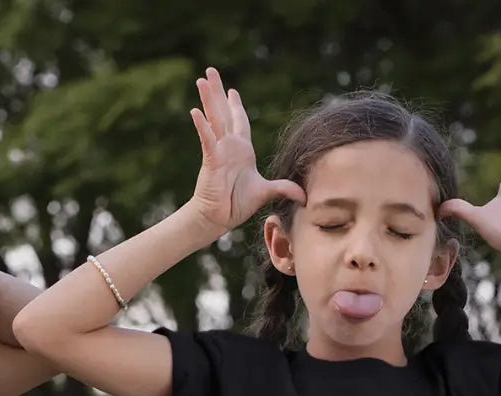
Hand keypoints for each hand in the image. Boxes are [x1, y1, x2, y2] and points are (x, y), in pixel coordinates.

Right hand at [187, 68, 304, 237]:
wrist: (219, 218)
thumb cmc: (237, 205)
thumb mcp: (266, 192)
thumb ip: (284, 188)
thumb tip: (305, 196)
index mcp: (241, 150)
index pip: (238, 121)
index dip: (235, 105)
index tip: (231, 91)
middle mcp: (229, 146)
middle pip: (223, 112)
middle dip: (218, 91)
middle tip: (211, 71)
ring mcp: (218, 151)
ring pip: (213, 119)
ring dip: (208, 99)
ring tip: (201, 80)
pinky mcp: (211, 160)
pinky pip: (206, 140)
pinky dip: (202, 126)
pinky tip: (195, 112)